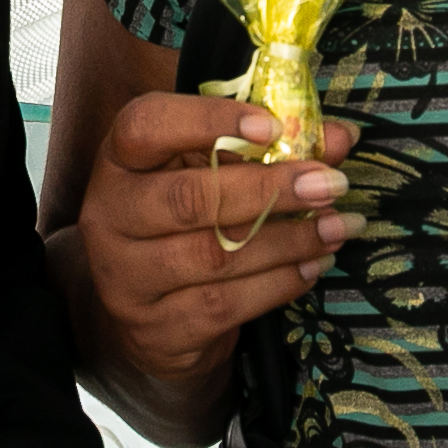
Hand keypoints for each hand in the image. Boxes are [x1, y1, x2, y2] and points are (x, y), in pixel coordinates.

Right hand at [76, 96, 359, 396]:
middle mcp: (109, 215)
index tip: (272, 127)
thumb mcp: (210, 174)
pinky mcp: (154, 327)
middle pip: (189, 199)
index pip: (146, 125)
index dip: (208, 120)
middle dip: (270, 190)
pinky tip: (312, 267)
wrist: (148, 314)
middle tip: (330, 184)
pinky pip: (224, 304)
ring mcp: (126, 278)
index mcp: (119, 160)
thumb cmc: (183, 223)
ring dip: (288, 241)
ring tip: (337, 228)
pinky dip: (278, 284)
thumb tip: (339, 138)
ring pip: (214, 257)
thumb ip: (269, 150)